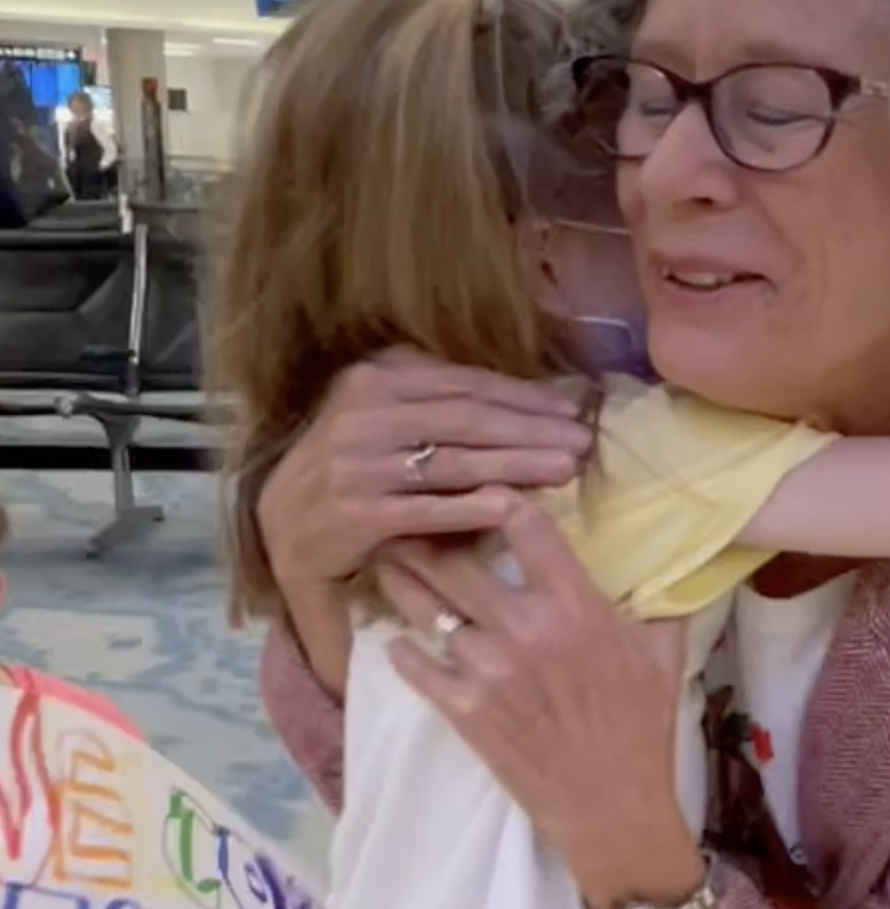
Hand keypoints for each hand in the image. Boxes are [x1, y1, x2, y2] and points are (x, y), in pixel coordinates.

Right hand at [255, 349, 597, 595]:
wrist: (287, 530)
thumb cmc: (352, 472)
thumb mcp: (383, 421)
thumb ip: (439, 407)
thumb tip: (526, 407)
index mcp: (373, 378)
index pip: (463, 384)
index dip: (522, 396)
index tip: (569, 409)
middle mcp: (363, 413)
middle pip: (467, 419)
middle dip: (532, 429)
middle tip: (582, 441)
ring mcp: (358, 464)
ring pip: (455, 461)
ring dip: (518, 464)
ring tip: (566, 470)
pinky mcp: (358, 513)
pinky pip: (430, 508)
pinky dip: (475, 506)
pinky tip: (516, 505)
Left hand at [375, 502, 703, 908]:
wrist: (614, 808)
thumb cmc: (644, 730)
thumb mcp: (665, 656)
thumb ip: (659, 602)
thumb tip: (670, 563)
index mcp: (576, 607)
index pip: (524, 525)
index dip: (497, 496)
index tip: (482, 487)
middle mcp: (525, 629)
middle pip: (453, 559)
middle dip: (423, 531)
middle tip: (404, 516)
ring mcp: (488, 670)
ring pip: (426, 607)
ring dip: (401, 581)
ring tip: (385, 561)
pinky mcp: (465, 711)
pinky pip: (417, 667)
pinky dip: (400, 651)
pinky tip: (392, 640)